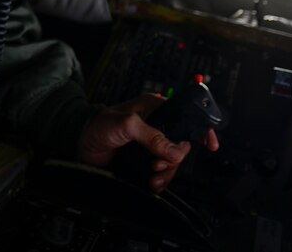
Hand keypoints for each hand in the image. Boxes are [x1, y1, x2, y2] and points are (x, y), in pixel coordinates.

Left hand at [78, 94, 220, 193]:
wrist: (81, 146)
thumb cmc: (98, 125)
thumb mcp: (126, 124)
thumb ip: (152, 136)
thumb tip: (176, 150)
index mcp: (155, 108)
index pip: (185, 115)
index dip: (200, 128)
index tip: (210, 143)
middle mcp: (156, 126)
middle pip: (181, 144)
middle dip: (174, 158)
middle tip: (159, 164)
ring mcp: (151, 144)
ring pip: (172, 161)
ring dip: (166, 171)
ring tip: (153, 175)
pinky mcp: (145, 160)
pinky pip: (161, 172)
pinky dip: (160, 179)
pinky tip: (152, 182)